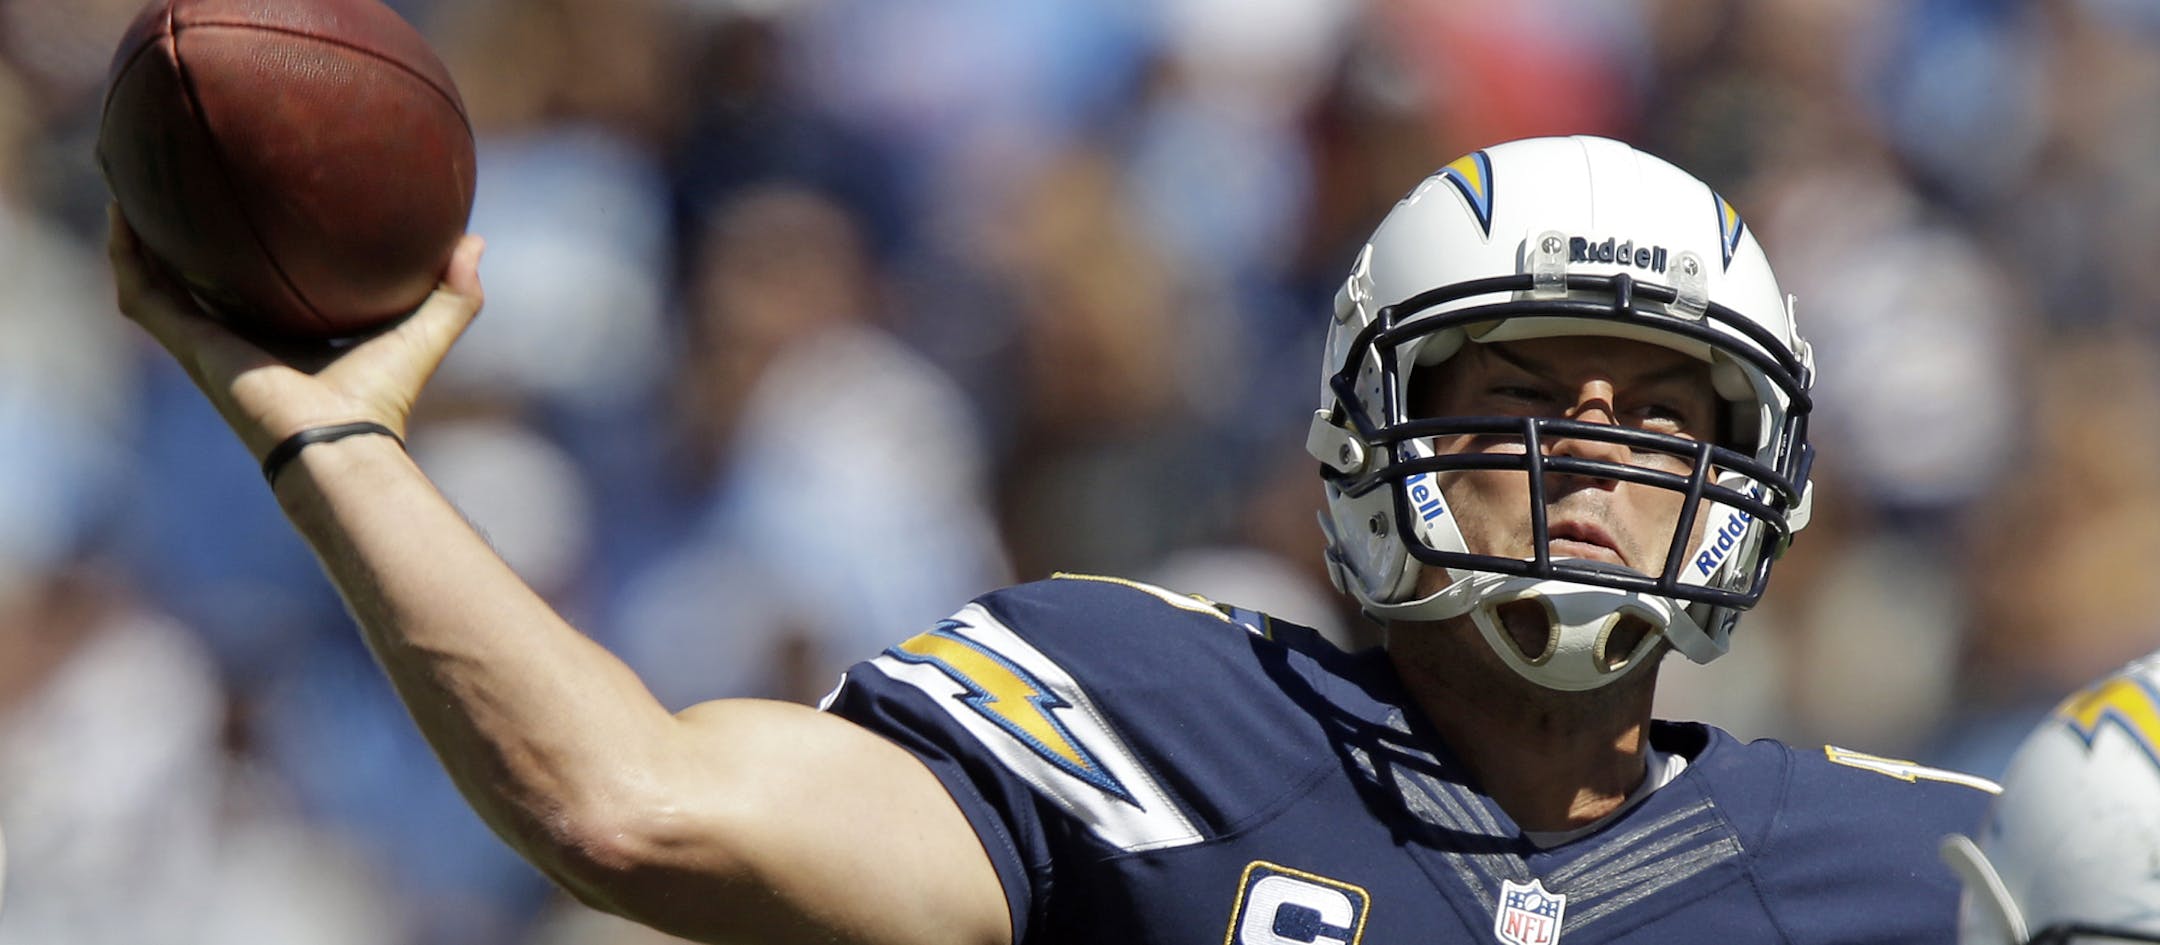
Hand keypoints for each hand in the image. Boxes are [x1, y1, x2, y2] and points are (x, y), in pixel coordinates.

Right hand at [107, 202, 485, 462]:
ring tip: (135, 183)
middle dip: (188, 240)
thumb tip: (473, 240)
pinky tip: (125, 210)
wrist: (340, 438)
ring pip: (159, 283)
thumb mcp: (426, 330)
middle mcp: (244, 337)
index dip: (257, 253)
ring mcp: (209, 343)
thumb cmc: (383, 396)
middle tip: (180, 183)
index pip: (266, 288)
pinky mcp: (187, 345)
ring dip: (141, 238)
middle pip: (204, 281)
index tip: (258, 206)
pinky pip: (143, 293)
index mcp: (292, 336)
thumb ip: (455, 291)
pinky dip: (127, 254)